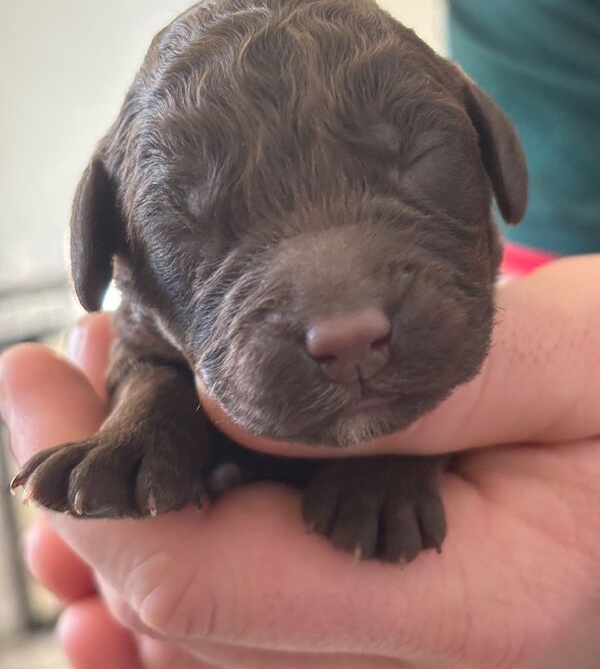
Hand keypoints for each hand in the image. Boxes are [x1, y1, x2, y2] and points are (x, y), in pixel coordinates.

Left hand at [2, 256, 599, 668]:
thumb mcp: (561, 356)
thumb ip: (407, 387)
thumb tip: (229, 399)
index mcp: (479, 608)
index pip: (218, 592)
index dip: (104, 501)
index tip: (36, 388)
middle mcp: (430, 663)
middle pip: (189, 625)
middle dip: (97, 507)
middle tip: (52, 390)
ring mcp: (410, 655)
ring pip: (209, 640)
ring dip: (122, 540)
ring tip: (82, 442)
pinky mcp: (399, 621)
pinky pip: (261, 631)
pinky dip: (183, 571)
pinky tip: (147, 520)